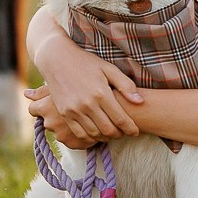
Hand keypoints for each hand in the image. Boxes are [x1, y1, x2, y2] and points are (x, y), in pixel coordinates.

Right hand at [23, 65, 141, 144]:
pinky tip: (96, 134)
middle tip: (124, 133)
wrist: (57, 59)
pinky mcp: (65, 114)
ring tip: (111, 134)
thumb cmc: (86, 63)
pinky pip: (79, 133)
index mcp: (101, 93)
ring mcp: (74, 110)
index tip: (136, 132)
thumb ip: (125, 85)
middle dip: (119, 134)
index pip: (120, 119)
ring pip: (94, 134)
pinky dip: (90, 138)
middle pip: (108, 130)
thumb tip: (140, 101)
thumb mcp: (109, 69)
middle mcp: (87, 104)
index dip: (130, 129)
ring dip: (105, 138)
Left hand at [24, 85, 94, 149]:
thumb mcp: (65, 84)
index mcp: (46, 107)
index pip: (33, 109)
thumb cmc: (86, 85)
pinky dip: (78, 135)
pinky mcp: (74, 144)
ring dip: (67, 127)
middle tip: (70, 107)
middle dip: (56, 116)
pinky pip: (72, 140)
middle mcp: (50, 123)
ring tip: (83, 115)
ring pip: (60, 131)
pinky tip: (88, 124)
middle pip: (48, 120)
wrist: (112, 104)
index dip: (40, 106)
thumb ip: (43, 91)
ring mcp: (62, 135)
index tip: (49, 103)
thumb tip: (25, 93)